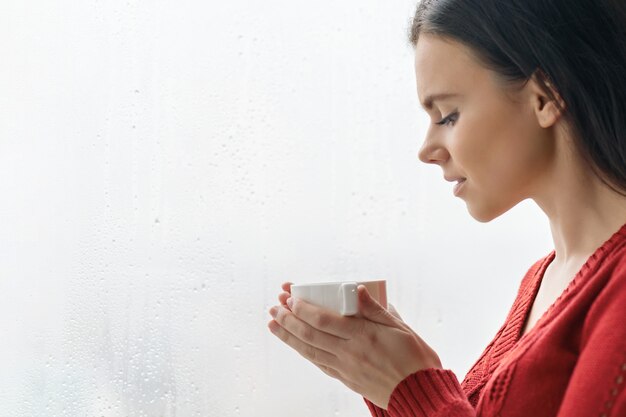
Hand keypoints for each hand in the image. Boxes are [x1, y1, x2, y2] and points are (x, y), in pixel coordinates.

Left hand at [268, 283, 441, 408]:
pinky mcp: (346, 380)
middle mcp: (350, 352)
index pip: (323, 320)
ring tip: (273, 324)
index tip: (290, 297)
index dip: (303, 308)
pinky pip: (320, 364)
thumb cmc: (415, 359)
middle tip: (274, 306)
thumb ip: (375, 308)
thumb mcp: (400, 327)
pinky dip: (304, 353)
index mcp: (363, 335)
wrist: (420, 393)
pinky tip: (296, 346)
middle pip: (310, 334)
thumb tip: (356, 289)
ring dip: (288, 336)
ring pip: (309, 350)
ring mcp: (346, 368)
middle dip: (288, 319)